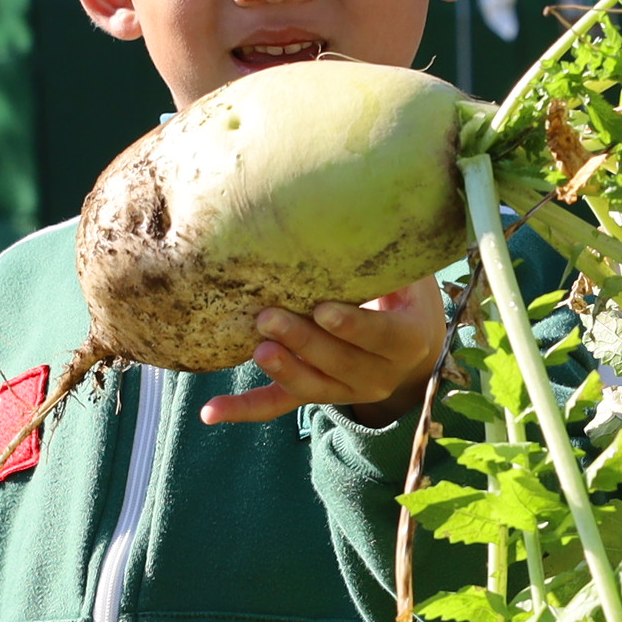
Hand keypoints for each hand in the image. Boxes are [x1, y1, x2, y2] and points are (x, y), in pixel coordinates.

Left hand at [200, 279, 446, 425]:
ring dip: (283, 370)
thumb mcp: (412, 274)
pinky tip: (210, 412)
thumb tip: (374, 210)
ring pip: (312, 387)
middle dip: (304, 342)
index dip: (354, 326)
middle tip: (269, 317)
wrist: (409, 346)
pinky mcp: (316, 394)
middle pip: (341, 362)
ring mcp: (346, 390)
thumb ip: (394, 255)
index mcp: (408, 340)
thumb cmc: (405, 292)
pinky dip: (244, 408)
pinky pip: (279, 404)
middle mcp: (380, 374)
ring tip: (258, 350)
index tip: (323, 309)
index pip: (382, 336)